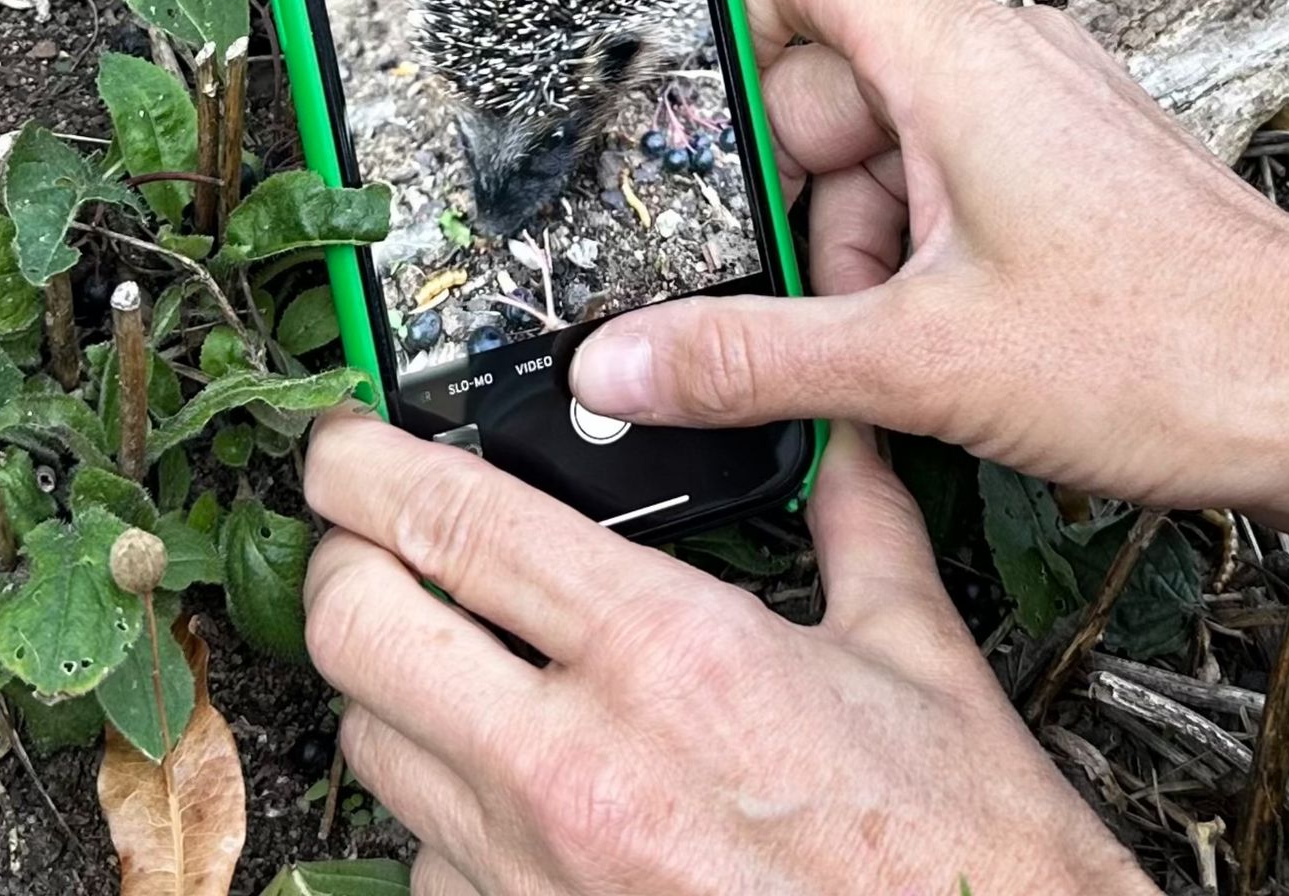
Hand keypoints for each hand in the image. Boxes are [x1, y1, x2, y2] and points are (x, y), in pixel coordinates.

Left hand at [301, 409, 1149, 895]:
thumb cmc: (954, 851)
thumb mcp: (912, 652)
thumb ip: (856, 521)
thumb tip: (839, 442)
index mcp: (665, 652)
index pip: (452, 519)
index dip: (363, 459)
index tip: (339, 436)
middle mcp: (576, 764)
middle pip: (356, 627)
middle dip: (335, 559)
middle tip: (357, 530)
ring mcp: (539, 873)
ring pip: (373, 745)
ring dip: (387, 680)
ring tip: (435, 646)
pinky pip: (427, 863)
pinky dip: (444, 811)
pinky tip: (505, 783)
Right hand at [570, 0, 1288, 535]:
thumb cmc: (1173, 353)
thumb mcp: (920, 364)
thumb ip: (751, 357)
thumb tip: (624, 364)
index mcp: (950, 54)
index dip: (723, 22)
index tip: (700, 140)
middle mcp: (994, 53)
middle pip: (818, 76)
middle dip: (800, 199)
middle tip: (827, 302)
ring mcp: (1036, 105)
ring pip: (880, 143)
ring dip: (860, 248)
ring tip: (911, 346)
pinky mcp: (1068, 162)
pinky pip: (945, 178)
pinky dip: (920, 257)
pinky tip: (950, 344)